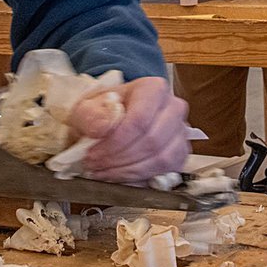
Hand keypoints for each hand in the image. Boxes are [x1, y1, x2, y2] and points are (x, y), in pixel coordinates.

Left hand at [68, 77, 189, 182]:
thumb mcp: (86, 109)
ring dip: (129, 171)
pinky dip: (142, 177)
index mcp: (153, 89)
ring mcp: (180, 130)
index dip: (115, 142)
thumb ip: (91, 116)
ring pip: (161, 158)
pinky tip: (121, 175)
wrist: (111, 121)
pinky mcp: (180, 152)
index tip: (93, 153)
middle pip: (151, 140)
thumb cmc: (102, 112)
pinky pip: (167, 170)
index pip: (140, 120)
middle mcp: (173, 107)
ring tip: (105, 172)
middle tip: (95, 166)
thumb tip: (102, 129)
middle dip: (119, 159)